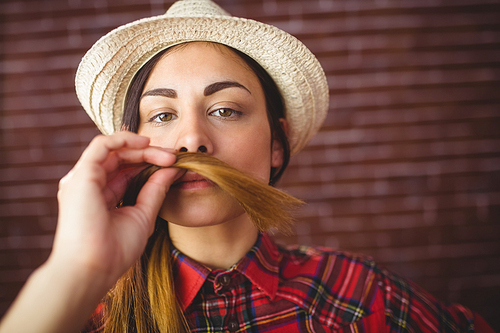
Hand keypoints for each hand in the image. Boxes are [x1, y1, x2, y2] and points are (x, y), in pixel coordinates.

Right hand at [51, 131, 179, 286]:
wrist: (94, 268)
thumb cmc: (115, 250)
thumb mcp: (143, 215)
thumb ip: (155, 190)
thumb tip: (174, 169)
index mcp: (102, 197)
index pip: (127, 171)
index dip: (151, 164)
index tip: (177, 165)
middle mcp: (90, 185)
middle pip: (122, 158)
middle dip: (150, 154)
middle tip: (175, 157)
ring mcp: (83, 179)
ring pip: (114, 149)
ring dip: (142, 148)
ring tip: (167, 154)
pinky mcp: (81, 175)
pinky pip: (102, 145)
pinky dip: (124, 139)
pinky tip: (146, 143)